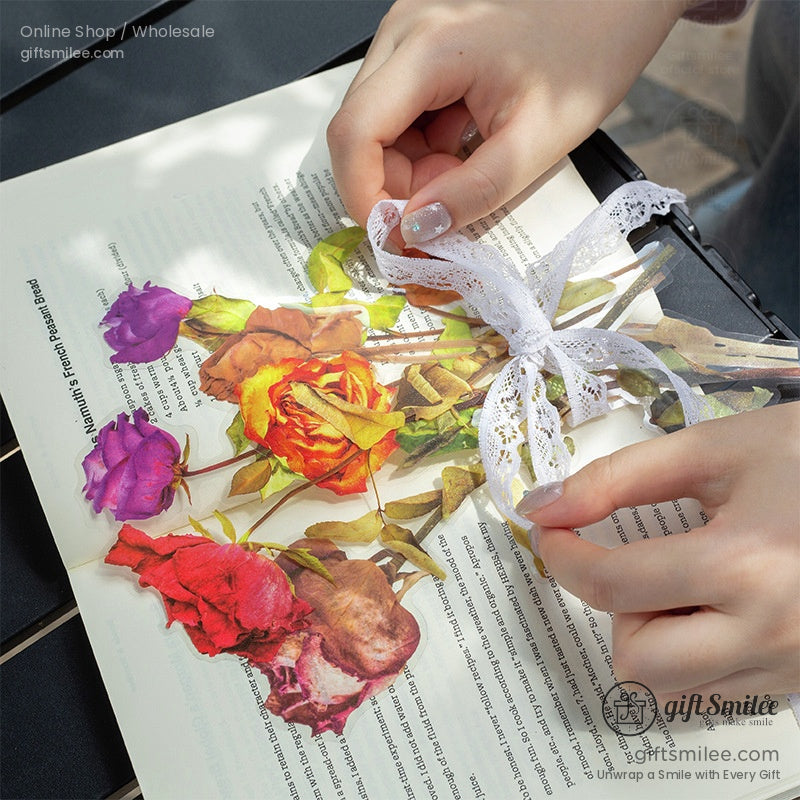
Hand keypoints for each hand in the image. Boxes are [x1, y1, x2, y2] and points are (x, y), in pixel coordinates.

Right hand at [327, 0, 687, 240]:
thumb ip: (473, 192)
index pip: (354, 132)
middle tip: (445, 206)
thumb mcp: (537, 141)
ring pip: (376, 126)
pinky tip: (462, 149)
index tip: (394, 234)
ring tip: (465, 171)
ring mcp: (410, 35)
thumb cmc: (589, 55)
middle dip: (393, 185)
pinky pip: (399, 112)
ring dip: (409, 168)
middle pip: (359, 131)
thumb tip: (415, 230)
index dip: (363, 194)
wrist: (616, 0)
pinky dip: (422, 147)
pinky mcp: (421, 46)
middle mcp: (404, 32)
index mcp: (429, 48)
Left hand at [518, 402, 799, 700]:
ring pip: (671, 688)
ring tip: (684, 580)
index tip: (550, 529)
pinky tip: (712, 604)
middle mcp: (768, 633)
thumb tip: (544, 508)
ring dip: (650, 635)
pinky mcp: (797, 678)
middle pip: (636, 661)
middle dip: (614, 609)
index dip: (561, 555)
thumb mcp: (712, 448)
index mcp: (744, 565)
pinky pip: (712, 691)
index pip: (611, 584)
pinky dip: (689, 654)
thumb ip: (617, 478)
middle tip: (637, 560)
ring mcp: (788, 665)